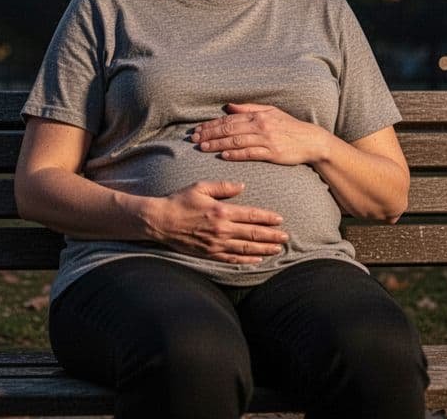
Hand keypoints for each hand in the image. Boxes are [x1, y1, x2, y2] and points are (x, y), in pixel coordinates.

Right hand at [145, 181, 288, 263]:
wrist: (160, 221)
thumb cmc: (180, 201)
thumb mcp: (201, 187)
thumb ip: (223, 186)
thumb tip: (242, 186)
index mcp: (221, 211)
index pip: (251, 215)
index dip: (267, 218)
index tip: (280, 220)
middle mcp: (222, 229)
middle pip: (253, 233)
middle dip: (272, 236)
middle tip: (286, 238)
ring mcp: (216, 244)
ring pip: (246, 248)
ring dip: (263, 249)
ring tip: (277, 249)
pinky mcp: (209, 253)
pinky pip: (232, 258)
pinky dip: (246, 260)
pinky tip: (257, 260)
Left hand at [191, 103, 332, 165]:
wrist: (311, 140)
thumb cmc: (290, 126)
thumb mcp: (270, 112)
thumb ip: (248, 109)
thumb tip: (228, 106)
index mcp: (258, 115)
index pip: (229, 119)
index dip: (211, 124)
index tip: (198, 129)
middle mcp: (260, 126)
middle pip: (229, 129)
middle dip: (209, 134)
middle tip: (194, 139)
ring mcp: (266, 140)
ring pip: (236, 141)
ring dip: (217, 144)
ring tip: (203, 147)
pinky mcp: (272, 153)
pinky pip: (250, 153)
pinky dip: (236, 154)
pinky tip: (223, 156)